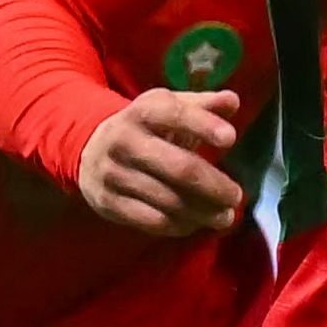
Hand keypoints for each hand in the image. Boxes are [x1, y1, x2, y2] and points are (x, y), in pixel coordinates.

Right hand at [78, 90, 242, 236]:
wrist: (90, 150)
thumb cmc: (145, 128)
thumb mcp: (168, 108)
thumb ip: (202, 105)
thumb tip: (232, 101)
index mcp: (142, 111)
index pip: (174, 114)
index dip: (203, 125)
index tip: (231, 138)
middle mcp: (125, 141)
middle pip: (178, 167)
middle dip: (213, 185)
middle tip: (236, 196)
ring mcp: (114, 174)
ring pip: (168, 200)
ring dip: (202, 212)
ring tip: (224, 216)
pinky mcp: (109, 202)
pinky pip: (151, 221)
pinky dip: (179, 225)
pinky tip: (196, 223)